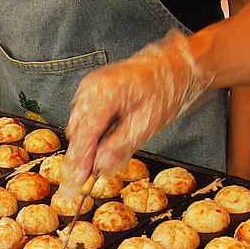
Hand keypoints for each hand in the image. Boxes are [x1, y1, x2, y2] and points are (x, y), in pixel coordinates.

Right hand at [61, 31, 212, 196]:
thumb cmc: (165, 89)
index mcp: (103, 93)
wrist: (173, 66)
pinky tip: (107, 143)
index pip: (84, 135)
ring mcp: (88, 89)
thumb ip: (120, 146)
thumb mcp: (148, 123)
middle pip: (77, 132)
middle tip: (89, 180)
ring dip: (88, 146)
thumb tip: (100, 168)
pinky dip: (93, 135)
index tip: (76, 183)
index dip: (79, 161)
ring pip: (79, 128)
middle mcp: (90, 88)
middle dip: (83, 156)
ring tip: (105, 160)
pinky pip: (85, 120)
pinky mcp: (92, 93)